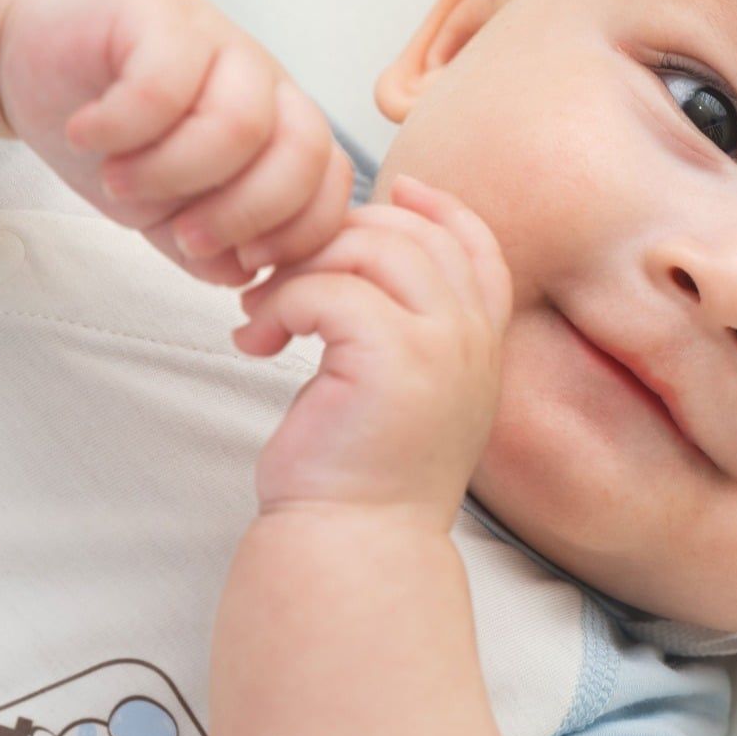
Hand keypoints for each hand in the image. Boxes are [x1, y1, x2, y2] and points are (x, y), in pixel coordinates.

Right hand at [0, 0, 354, 288]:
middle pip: (302, 153)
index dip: (294, 237)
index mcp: (276, 131)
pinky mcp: (158, 12)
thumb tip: (241, 274)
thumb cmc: (108, 128)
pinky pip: (163, 84)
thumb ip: (205, 247)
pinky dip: (119, 127)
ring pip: (238, 124)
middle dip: (243, 216)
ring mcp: (215, 41)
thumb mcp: (163, 208)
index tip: (239, 262)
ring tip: (116, 180)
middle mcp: (259, 82)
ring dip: (171, 174)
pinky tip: (86, 133)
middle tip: (181, 235)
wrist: (34, 47)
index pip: (327, 185)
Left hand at [229, 174, 513, 521]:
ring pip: (370, 248)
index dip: (435, 207)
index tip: (386, 189)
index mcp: (480, 348)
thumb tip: (359, 262)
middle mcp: (472, 341)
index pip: (475, 246)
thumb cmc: (359, 480)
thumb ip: (406, 333)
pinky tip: (256, 341)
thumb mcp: (398, 395)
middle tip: (277, 271)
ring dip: (300, 266)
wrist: (354, 547)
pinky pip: (329, 289)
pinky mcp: (392, 358)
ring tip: (260, 311)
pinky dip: (280, 304)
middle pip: (413, 233)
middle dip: (336, 234)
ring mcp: (441, 347)